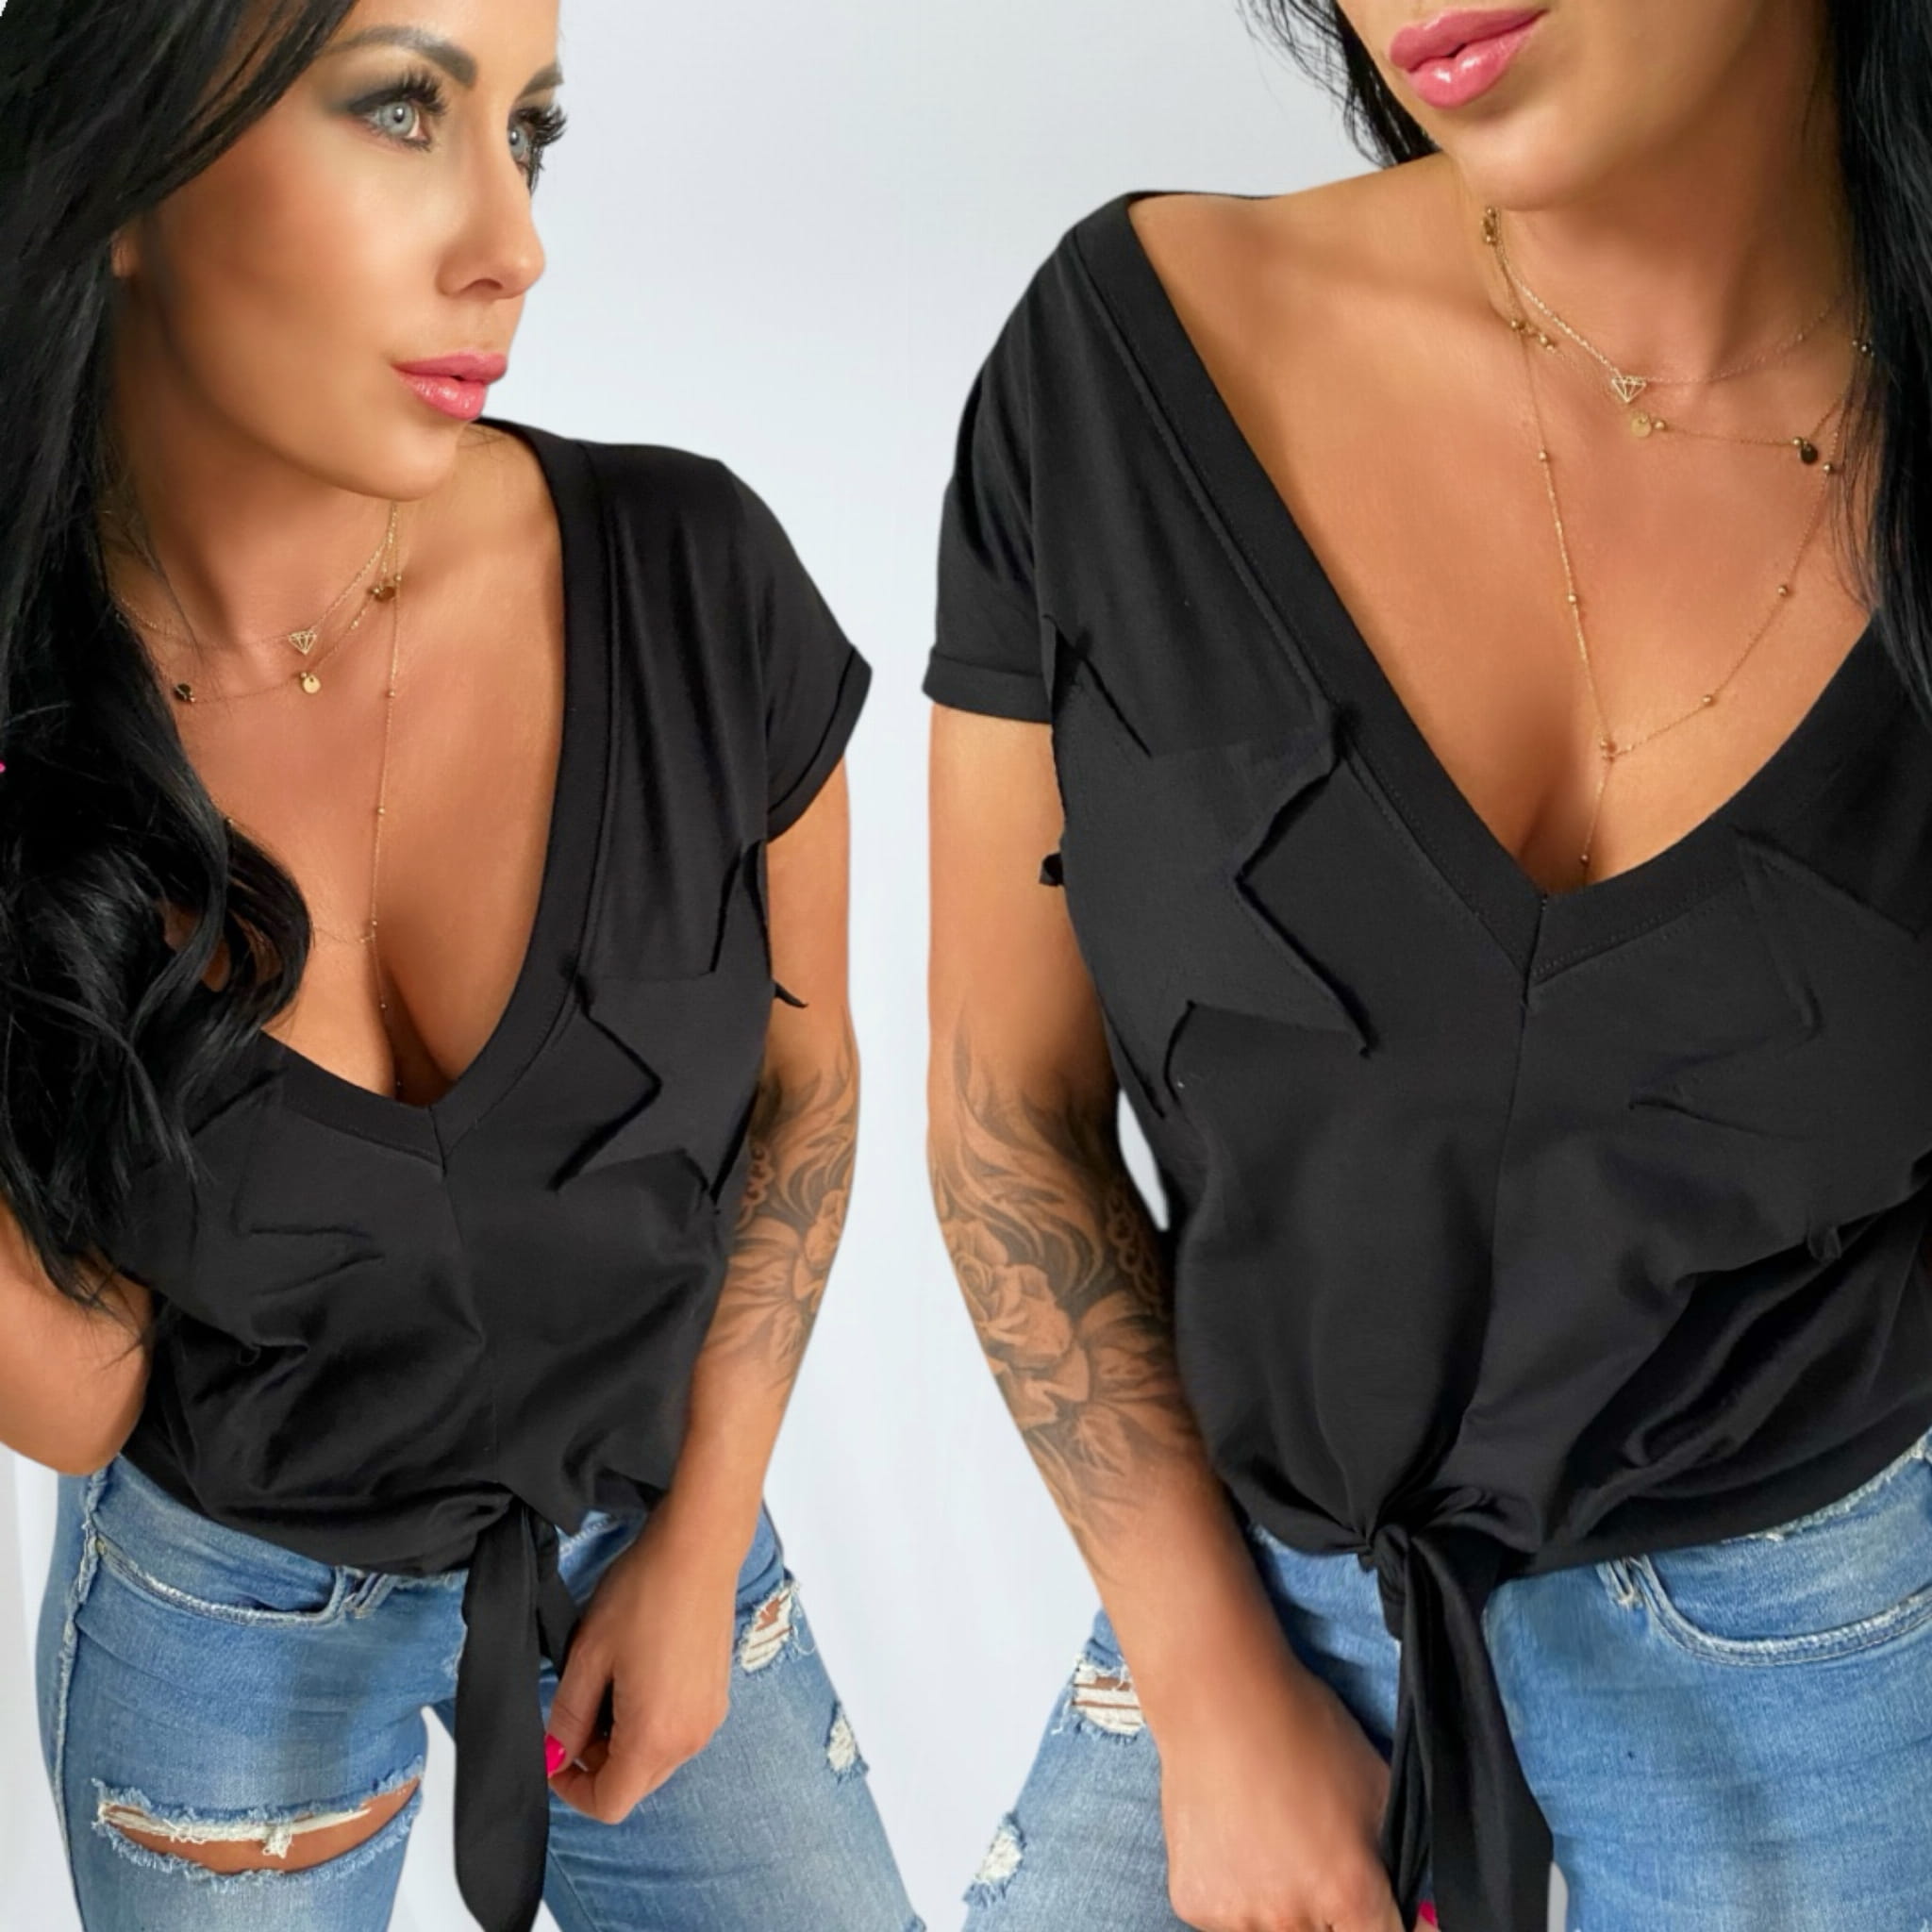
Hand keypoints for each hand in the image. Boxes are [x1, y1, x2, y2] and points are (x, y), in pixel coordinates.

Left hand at [541, 1506, 743, 1822]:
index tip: (554, 1750)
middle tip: (578, 1707)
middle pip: (633, 1784)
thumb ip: (568, 1716)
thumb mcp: (588, 1655)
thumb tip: (556, 1753)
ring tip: (608, 1682)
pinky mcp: (718, 1696)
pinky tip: (639, 1671)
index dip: (571, 1789)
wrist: (699, 1548)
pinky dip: (650, 1721)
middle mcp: (690, 1739)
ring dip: (623, 1740)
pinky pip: (677, 1732)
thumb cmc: (645, 1593)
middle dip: (596, 1761)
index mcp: (654, 1737)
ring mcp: (709, 1717)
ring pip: (655, 1759)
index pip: (608, 1804)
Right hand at [1154, 1648, 1408, 1931]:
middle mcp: (1291, 1917)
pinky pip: (1227, 1920)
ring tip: (1273, 1849)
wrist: (1219, 1698)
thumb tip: (1413, 1901)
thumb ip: (1399, 1856)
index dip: (1387, 1923)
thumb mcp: (1379, 1787)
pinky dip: (1237, 1894)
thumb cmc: (1303, 1729)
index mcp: (1348, 1892)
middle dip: (1329, 1913)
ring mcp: (1236, 1915)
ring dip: (1281, 1909)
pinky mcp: (1194, 1902)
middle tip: (1316, 1863)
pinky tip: (1237, 1842)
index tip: (1376, 1905)